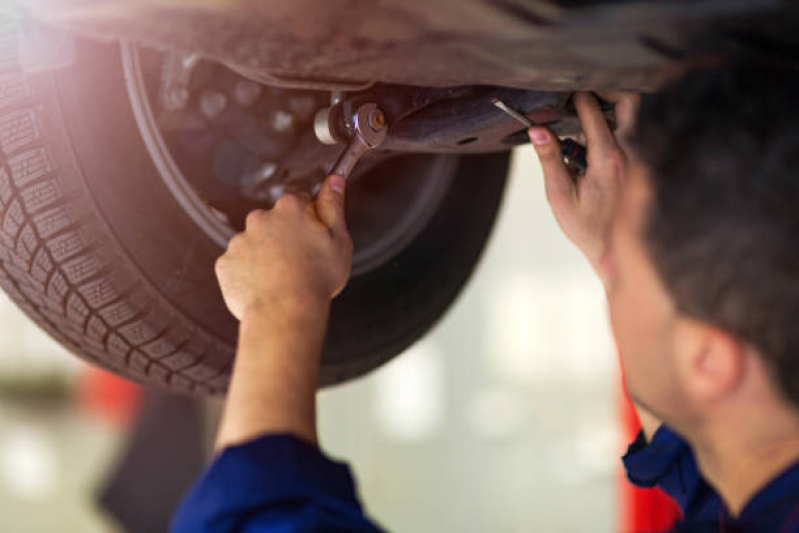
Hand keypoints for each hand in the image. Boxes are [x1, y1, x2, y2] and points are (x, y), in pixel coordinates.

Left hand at [214, 174, 353, 320]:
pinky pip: (238, 265)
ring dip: (265, 256)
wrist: (285, 311)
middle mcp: (260, 218)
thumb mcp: (339, 239)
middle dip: (285, 237)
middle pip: (274, 222)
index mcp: (290, 208)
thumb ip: (334, 206)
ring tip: (282, 280)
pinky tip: (265, 288)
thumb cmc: (317, 279)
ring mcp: (240, 240)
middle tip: (301, 262)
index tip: (314, 237)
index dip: (309, 221)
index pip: (299, 202)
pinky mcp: (225, 263)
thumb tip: (335, 181)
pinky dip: (249, 274)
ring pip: (255, 244)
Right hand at [528, 91, 638, 286]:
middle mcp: (631, 152)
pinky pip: (632, 130)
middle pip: (627, 101)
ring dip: (610, 108)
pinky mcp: (642, 161)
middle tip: (584, 90)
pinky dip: (615, 125)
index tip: (565, 91)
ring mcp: (640, 156)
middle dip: (606, 89)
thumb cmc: (585, 226)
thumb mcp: (560, 194)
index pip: (593, 112)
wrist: (616, 250)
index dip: (577, 97)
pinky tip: (595, 139)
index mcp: (607, 159)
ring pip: (632, 114)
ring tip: (585, 116)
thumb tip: (537, 129)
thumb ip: (549, 158)